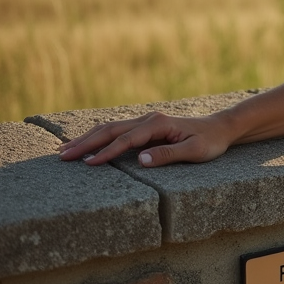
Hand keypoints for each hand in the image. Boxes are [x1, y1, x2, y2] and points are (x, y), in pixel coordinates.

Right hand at [57, 111, 235, 167]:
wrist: (220, 128)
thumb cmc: (210, 142)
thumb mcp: (195, 151)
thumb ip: (168, 154)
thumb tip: (141, 160)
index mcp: (159, 124)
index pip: (127, 139)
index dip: (107, 152)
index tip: (88, 163)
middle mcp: (149, 119)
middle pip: (111, 130)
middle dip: (86, 142)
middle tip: (62, 157)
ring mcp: (145, 121)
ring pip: (110, 128)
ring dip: (87, 138)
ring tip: (64, 150)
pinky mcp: (145, 127)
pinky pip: (117, 131)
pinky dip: (98, 136)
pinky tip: (85, 143)